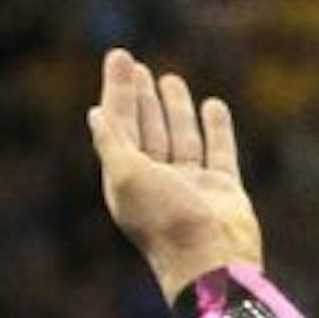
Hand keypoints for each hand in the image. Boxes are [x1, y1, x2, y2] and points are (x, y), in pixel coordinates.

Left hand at [88, 46, 263, 302]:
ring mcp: (192, 185)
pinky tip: (213, 105)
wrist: (211, 259)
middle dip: (141, 97)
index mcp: (128, 179)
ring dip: (174, 108)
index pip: (120, 125)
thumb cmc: (165, 220)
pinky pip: (218, 150)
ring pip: (180, 137)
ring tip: (171, 78)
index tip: (120, 58)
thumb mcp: (127, 176)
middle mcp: (157, 181)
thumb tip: (95, 113)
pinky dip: (216, 128)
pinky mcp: (223, 189)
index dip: (119, 91)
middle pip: (146, 130)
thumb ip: (112, 142)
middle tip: (136, 64)